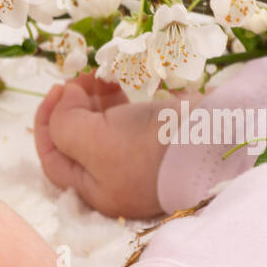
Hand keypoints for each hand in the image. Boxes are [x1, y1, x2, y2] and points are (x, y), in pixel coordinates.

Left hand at [34, 72, 181, 219]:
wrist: (220, 140)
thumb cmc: (149, 148)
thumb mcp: (94, 141)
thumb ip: (65, 124)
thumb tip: (64, 99)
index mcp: (95, 191)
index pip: (53, 158)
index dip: (47, 123)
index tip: (56, 89)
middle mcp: (117, 180)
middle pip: (79, 141)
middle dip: (75, 106)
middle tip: (83, 77)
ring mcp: (143, 160)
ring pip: (106, 127)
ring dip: (98, 99)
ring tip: (105, 76)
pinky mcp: (165, 140)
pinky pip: (135, 118)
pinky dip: (126, 99)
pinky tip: (129, 81)